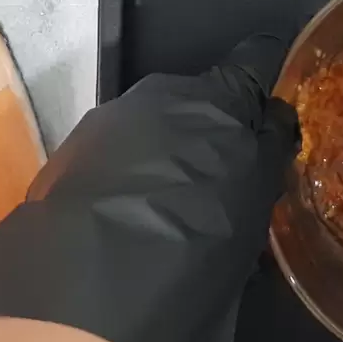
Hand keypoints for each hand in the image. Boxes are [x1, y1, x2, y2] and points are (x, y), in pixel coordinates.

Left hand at [0, 35, 298, 341]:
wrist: (95, 281)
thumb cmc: (201, 238)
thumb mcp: (257, 202)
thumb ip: (268, 150)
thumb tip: (274, 119)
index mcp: (215, 94)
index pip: (254, 60)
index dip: (265, 81)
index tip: (270, 115)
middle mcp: (158, 91)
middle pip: (198, 99)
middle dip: (210, 131)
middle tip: (219, 184)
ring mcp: (107, 121)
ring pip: (152, 129)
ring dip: (165, 157)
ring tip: (167, 212)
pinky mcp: (68, 155)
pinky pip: (114, 158)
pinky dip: (125, 179)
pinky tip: (126, 223)